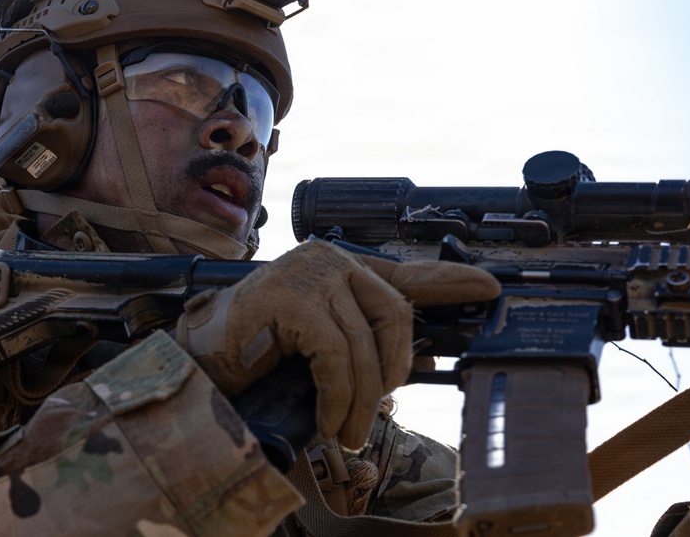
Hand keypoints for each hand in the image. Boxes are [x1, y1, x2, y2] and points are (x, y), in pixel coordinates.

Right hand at [176, 240, 499, 447]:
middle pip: (394, 313)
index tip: (487, 286)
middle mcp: (328, 259)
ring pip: (364, 342)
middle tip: (378, 411)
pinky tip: (329, 418)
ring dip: (362, 399)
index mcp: (340, 266)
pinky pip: (335, 355)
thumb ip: (364, 346)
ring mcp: (308, 274)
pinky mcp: (289, 297)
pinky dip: (338, 396)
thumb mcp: (323, 346)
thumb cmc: (261, 352)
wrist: (202, 358)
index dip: (447, 281)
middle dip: (395, 369)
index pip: (403, 275)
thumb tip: (418, 363)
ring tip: (349, 430)